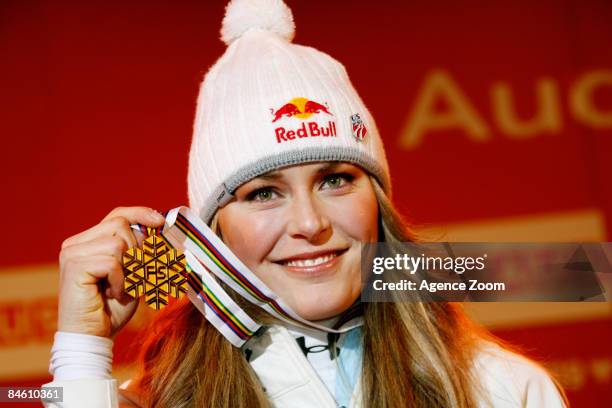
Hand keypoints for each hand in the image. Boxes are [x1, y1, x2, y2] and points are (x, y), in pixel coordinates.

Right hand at [57, 207, 164, 337]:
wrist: (93, 338)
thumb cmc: (112, 308)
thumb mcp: (131, 273)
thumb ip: (137, 250)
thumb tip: (156, 226)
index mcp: (87, 242)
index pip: (117, 216)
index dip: (141, 214)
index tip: (160, 222)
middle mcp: (75, 244)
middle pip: (120, 225)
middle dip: (137, 251)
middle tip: (133, 277)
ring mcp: (72, 254)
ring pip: (119, 243)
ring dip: (129, 270)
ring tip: (119, 288)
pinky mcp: (74, 267)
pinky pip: (113, 262)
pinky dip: (121, 280)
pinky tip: (112, 294)